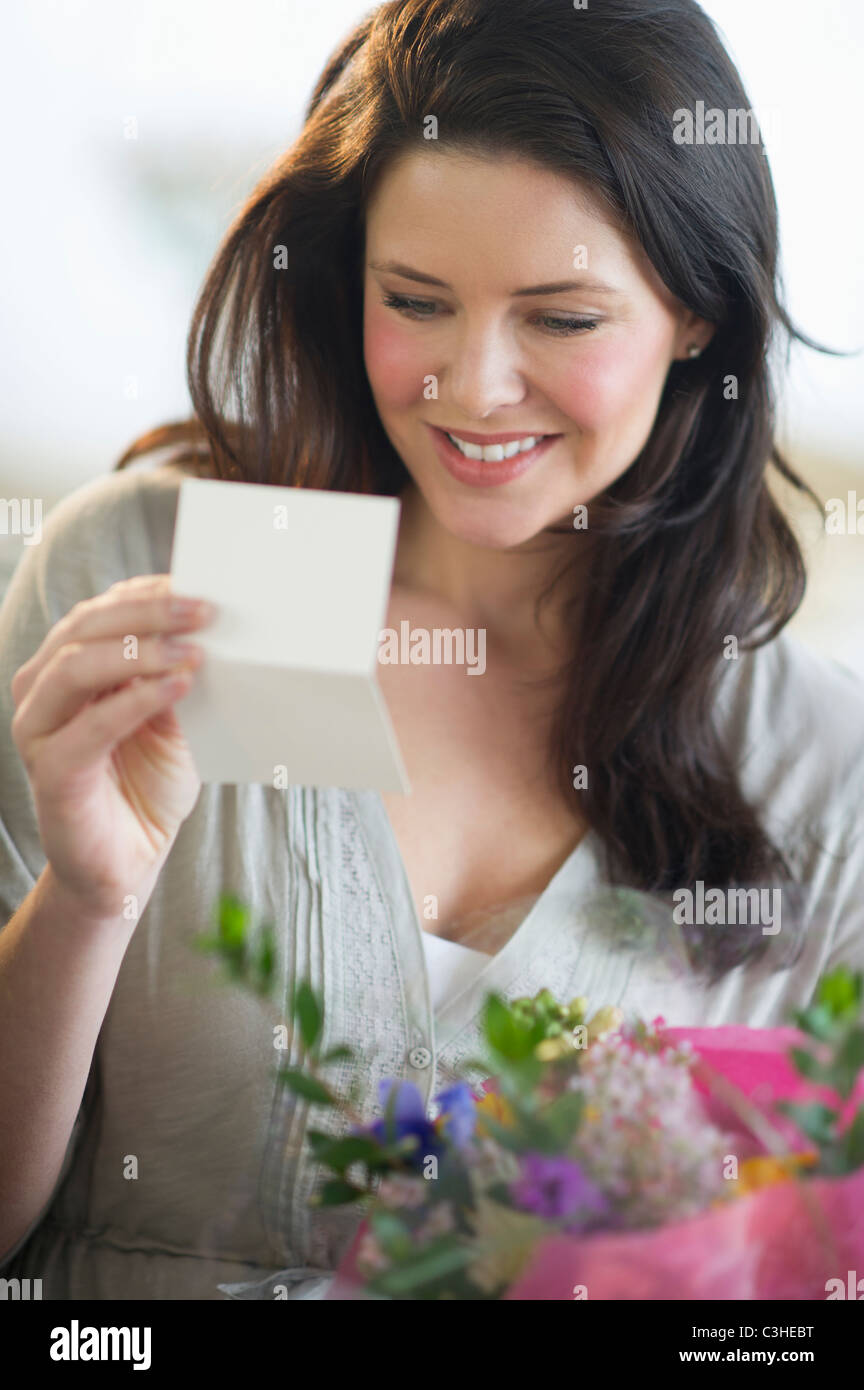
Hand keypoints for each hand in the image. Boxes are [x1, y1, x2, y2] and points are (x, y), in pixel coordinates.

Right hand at [10, 574, 214, 921]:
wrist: (127, 864)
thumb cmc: (148, 788)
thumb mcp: (173, 720)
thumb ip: (174, 676)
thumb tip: (204, 630)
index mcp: (66, 669)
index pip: (98, 612)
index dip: (144, 593)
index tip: (195, 585)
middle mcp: (43, 692)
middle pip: (84, 629)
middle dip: (147, 612)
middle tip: (203, 611)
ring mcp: (39, 731)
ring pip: (75, 667)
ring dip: (140, 651)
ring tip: (193, 651)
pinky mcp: (52, 772)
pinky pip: (89, 727)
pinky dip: (135, 700)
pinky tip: (177, 687)